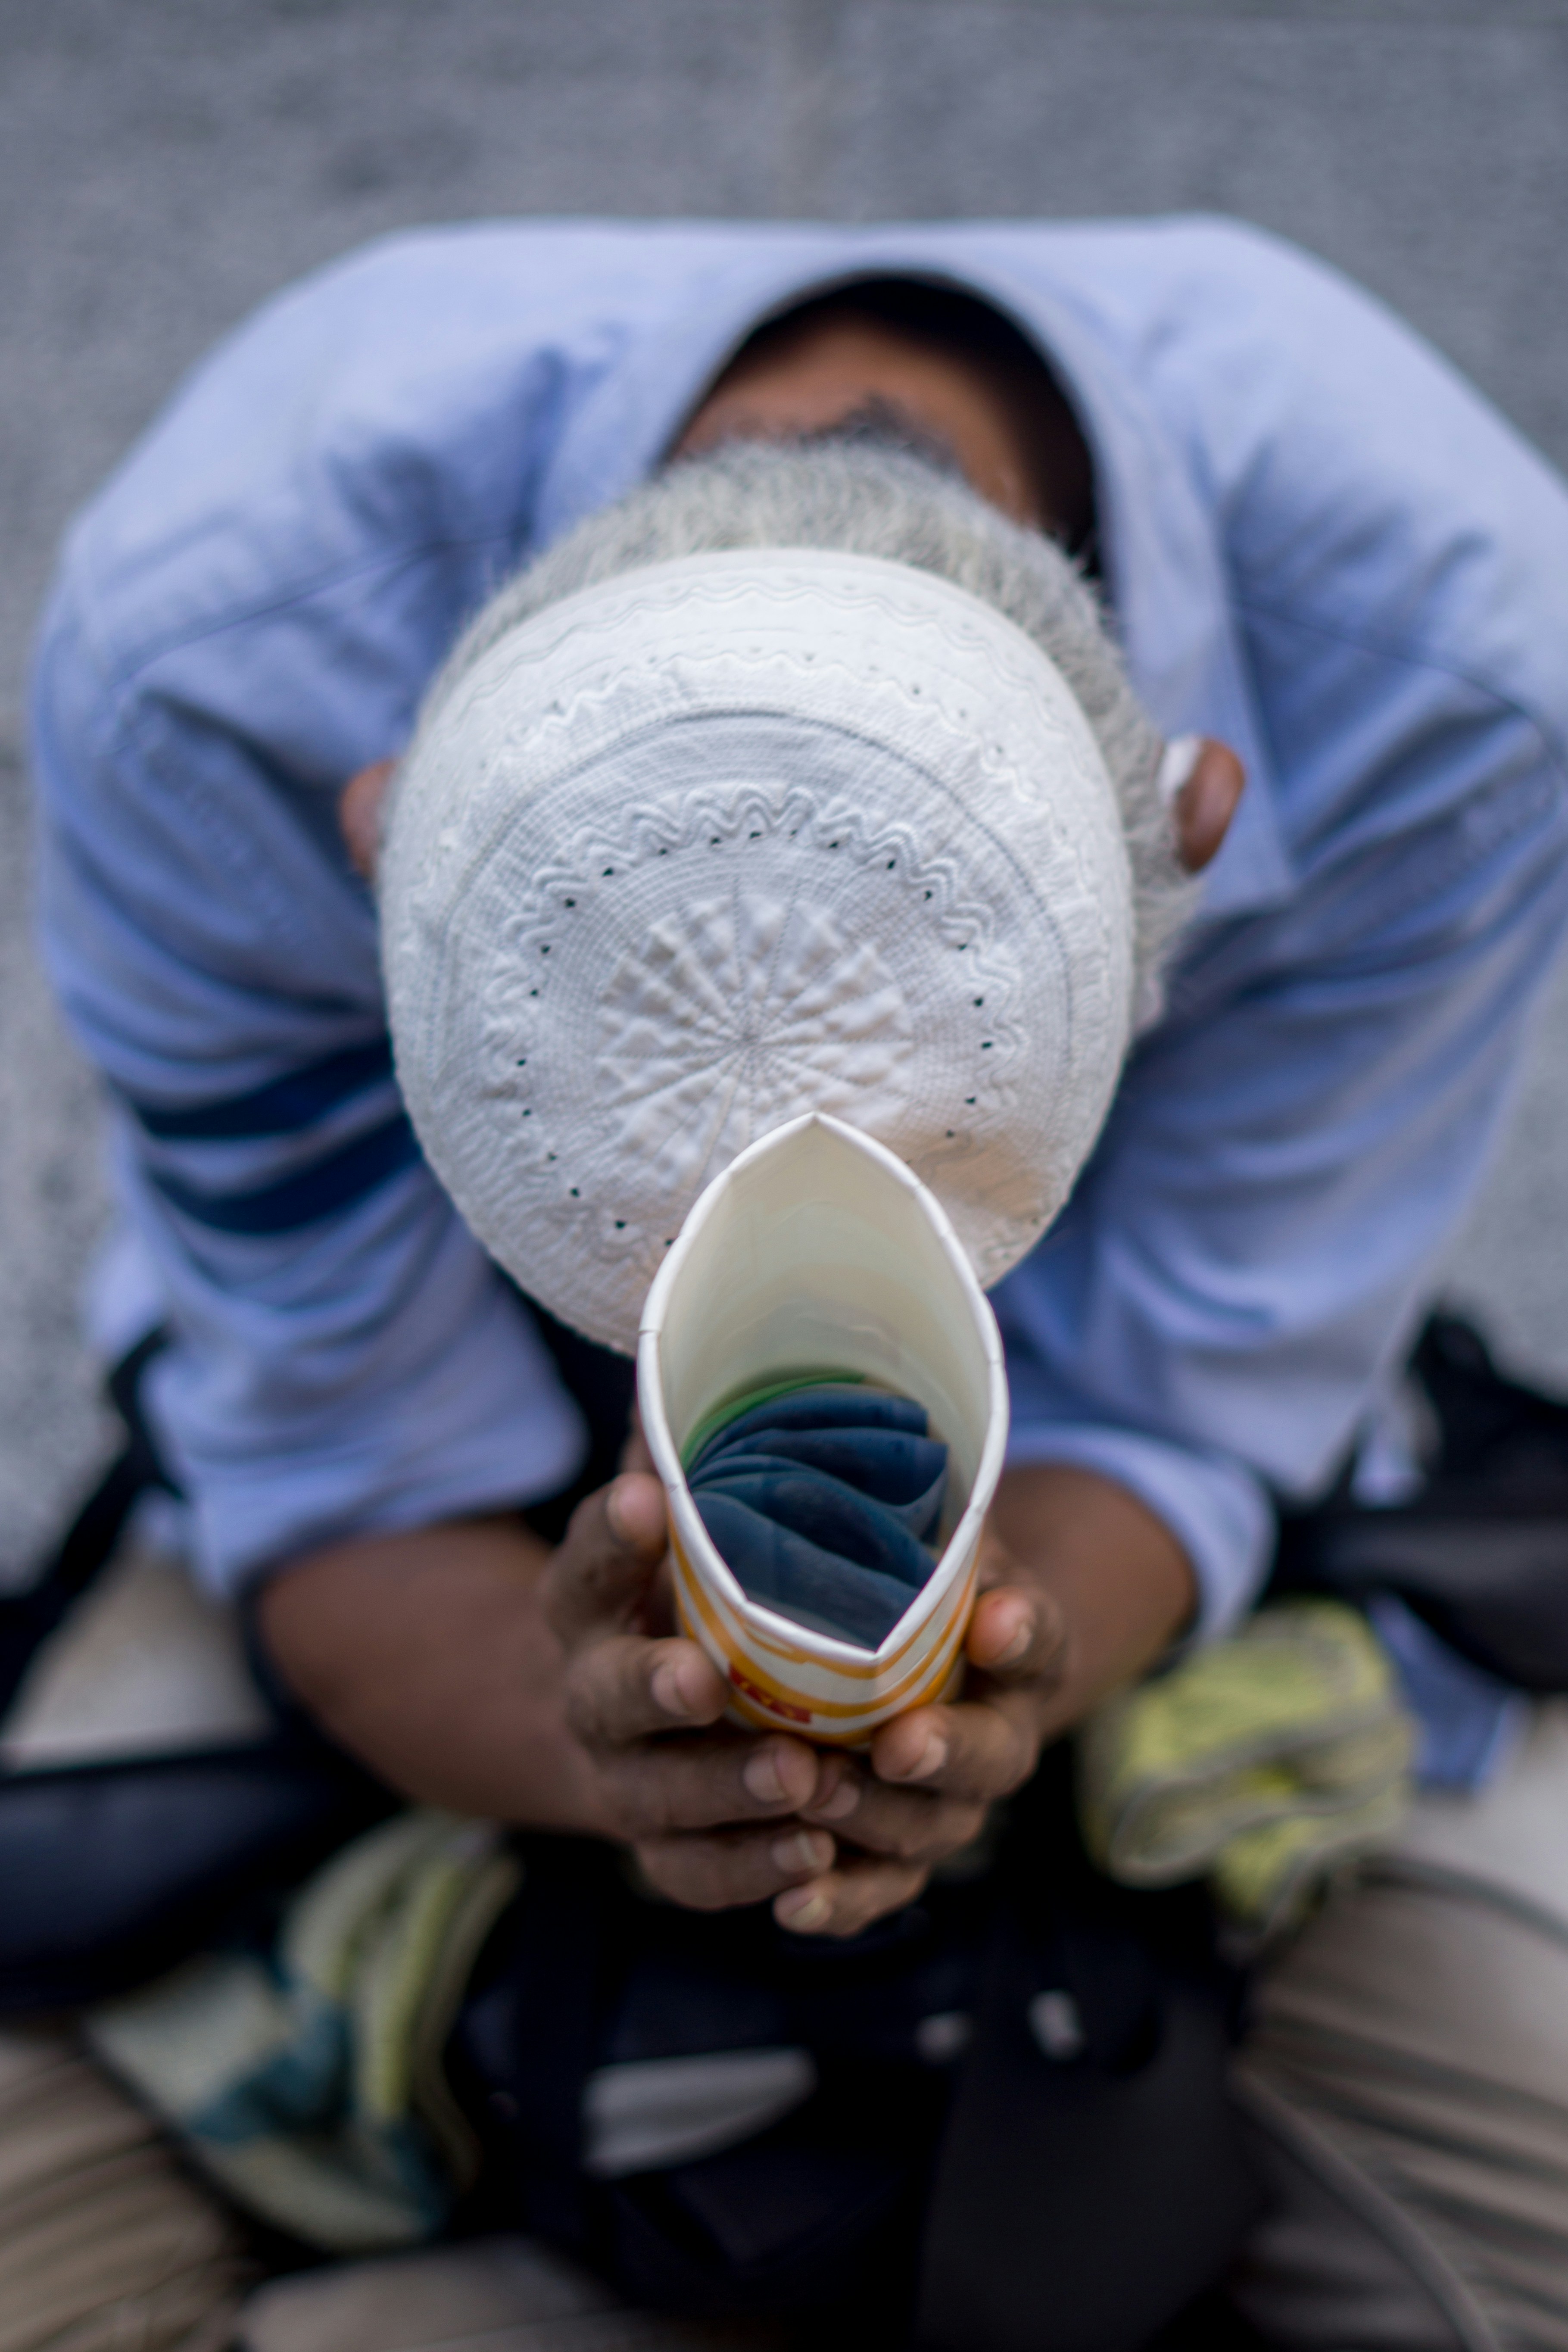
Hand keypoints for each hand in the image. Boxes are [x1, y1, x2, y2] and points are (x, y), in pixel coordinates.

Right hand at [544, 1472, 858, 1912]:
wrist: (637, 1715)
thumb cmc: (686, 1588)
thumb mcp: (680, 1518)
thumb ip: (694, 1452)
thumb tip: (707, 1337)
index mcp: (588, 1601)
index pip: (585, 1560)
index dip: (610, 1532)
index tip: (645, 1497)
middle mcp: (593, 1694)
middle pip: (607, 1697)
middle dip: (652, 1687)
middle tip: (703, 1677)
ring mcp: (624, 1780)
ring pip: (656, 1798)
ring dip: (724, 1792)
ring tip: (801, 1778)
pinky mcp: (664, 1849)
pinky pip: (697, 1873)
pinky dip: (753, 1870)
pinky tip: (816, 1858)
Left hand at [779, 1464, 1197, 1937]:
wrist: (890, 1647)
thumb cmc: (894, 1565)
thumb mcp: (911, 1519)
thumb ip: (888, 1493)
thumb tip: (807, 1442)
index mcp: (1014, 1641)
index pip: (1038, 1638)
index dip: (1023, 1634)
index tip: (996, 1620)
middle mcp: (993, 1730)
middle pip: (988, 1759)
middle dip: (943, 1753)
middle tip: (892, 1742)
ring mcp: (942, 1800)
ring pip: (925, 1832)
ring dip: (871, 1821)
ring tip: (813, 1799)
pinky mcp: (888, 1850)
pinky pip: (873, 1888)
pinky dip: (838, 1900)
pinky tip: (791, 1903)